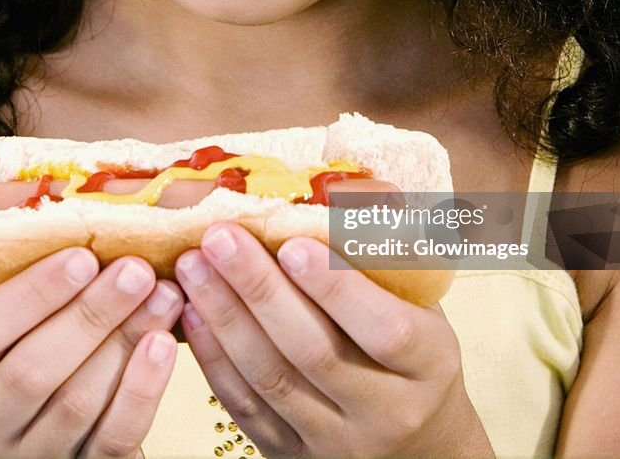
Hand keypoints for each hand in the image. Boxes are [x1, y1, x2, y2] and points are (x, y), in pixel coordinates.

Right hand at [0, 248, 182, 458]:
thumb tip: (31, 192)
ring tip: (163, 294)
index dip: (29, 294)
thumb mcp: (3, 308)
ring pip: (77, 402)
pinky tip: (164, 345)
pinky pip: (114, 436)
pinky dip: (143, 390)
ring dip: (125, 341)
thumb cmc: (28, 342)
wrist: (53, 424)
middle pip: (31, 371)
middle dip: (89, 315)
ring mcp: (30, 455)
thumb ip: (6, 256)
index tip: (81, 255)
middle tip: (135, 269)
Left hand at [175, 223, 492, 457]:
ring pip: (271, 380)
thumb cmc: (414, 354)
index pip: (385, 330)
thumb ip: (385, 258)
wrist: (418, 444)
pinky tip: (191, 314)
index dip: (337, 288)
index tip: (292, 241)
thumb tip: (341, 187)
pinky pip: (245, 407)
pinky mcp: (293, 456)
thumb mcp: (422, 306)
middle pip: (314, 352)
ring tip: (192, 265)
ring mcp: (337, 441)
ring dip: (225, 317)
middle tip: (220, 237)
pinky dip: (214, 359)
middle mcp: (386, 411)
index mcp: (428, 365)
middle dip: (260, 290)